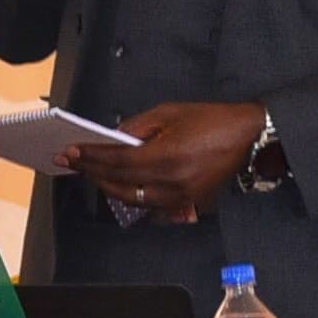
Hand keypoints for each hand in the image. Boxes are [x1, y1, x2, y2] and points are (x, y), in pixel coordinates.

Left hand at [67, 100, 266, 224]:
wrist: (247, 136)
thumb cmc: (212, 120)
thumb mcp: (169, 112)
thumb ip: (136, 126)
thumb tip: (113, 138)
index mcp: (165, 157)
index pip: (116, 160)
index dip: (90, 157)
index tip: (71, 152)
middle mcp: (170, 182)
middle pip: (118, 183)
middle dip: (91, 172)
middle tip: (72, 162)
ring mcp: (179, 196)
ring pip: (131, 199)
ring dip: (107, 186)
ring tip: (91, 173)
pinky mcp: (186, 202)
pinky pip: (149, 204)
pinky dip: (130, 195)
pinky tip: (118, 185)